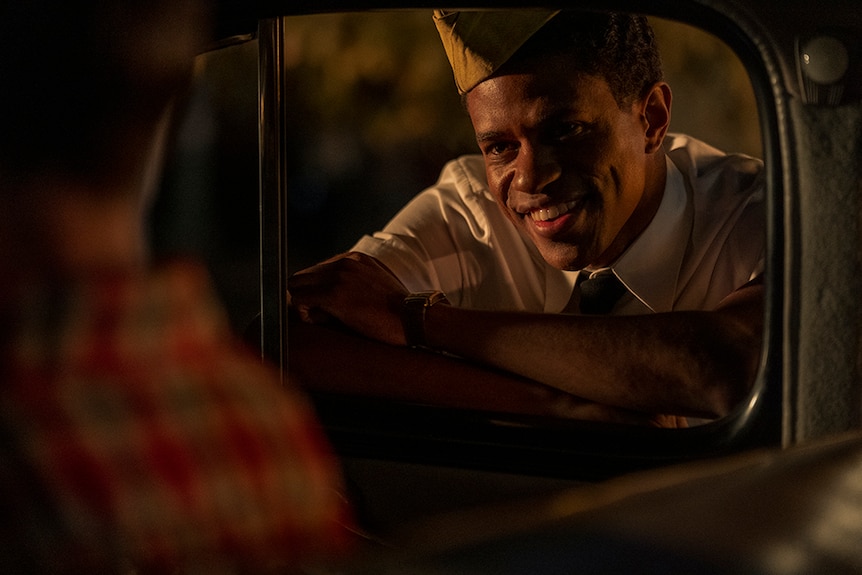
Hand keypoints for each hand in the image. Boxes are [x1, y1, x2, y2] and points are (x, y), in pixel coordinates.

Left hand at [288, 252, 409, 344]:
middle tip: (317, 314)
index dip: (315, 290)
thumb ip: (355, 283)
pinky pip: (299, 301)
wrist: (415, 317)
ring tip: (320, 318)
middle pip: (302, 276)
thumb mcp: (377, 285)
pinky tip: (320, 322)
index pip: (316, 270)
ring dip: (303, 303)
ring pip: (295, 286)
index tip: (322, 306)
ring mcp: (338, 277)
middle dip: (305, 295)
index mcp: (354, 258)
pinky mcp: (335, 295)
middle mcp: (343, 262)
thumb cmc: (399, 310)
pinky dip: (303, 313)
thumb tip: (332, 298)